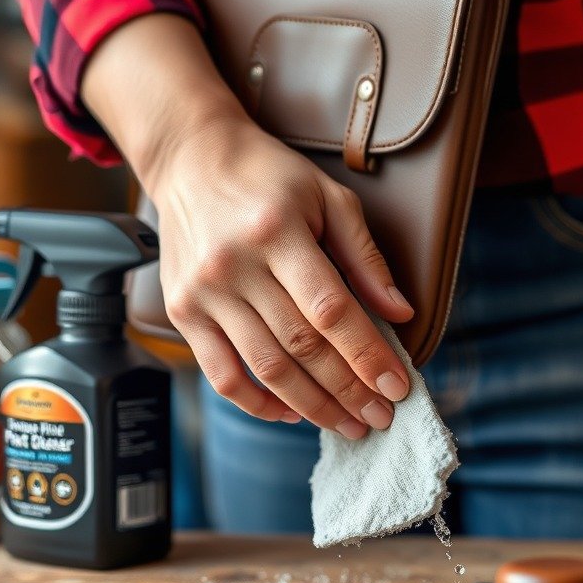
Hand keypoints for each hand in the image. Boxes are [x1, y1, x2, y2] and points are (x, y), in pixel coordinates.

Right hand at [151, 114, 413, 437]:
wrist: (192, 158)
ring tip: (347, 424)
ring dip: (311, 405)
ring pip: (264, 366)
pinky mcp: (181, 311)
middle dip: (347, 390)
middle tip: (380, 417)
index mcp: (277, 231)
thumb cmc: (270, 177)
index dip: (367, 354)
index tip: (397, 386)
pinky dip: (257, 402)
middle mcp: (235, 265)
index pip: (331, 310)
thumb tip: (401, 313)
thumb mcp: (329, 197)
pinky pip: (220, 373)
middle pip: (300, 346)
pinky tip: (290, 414)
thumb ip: (365, 256)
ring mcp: (204, 292)